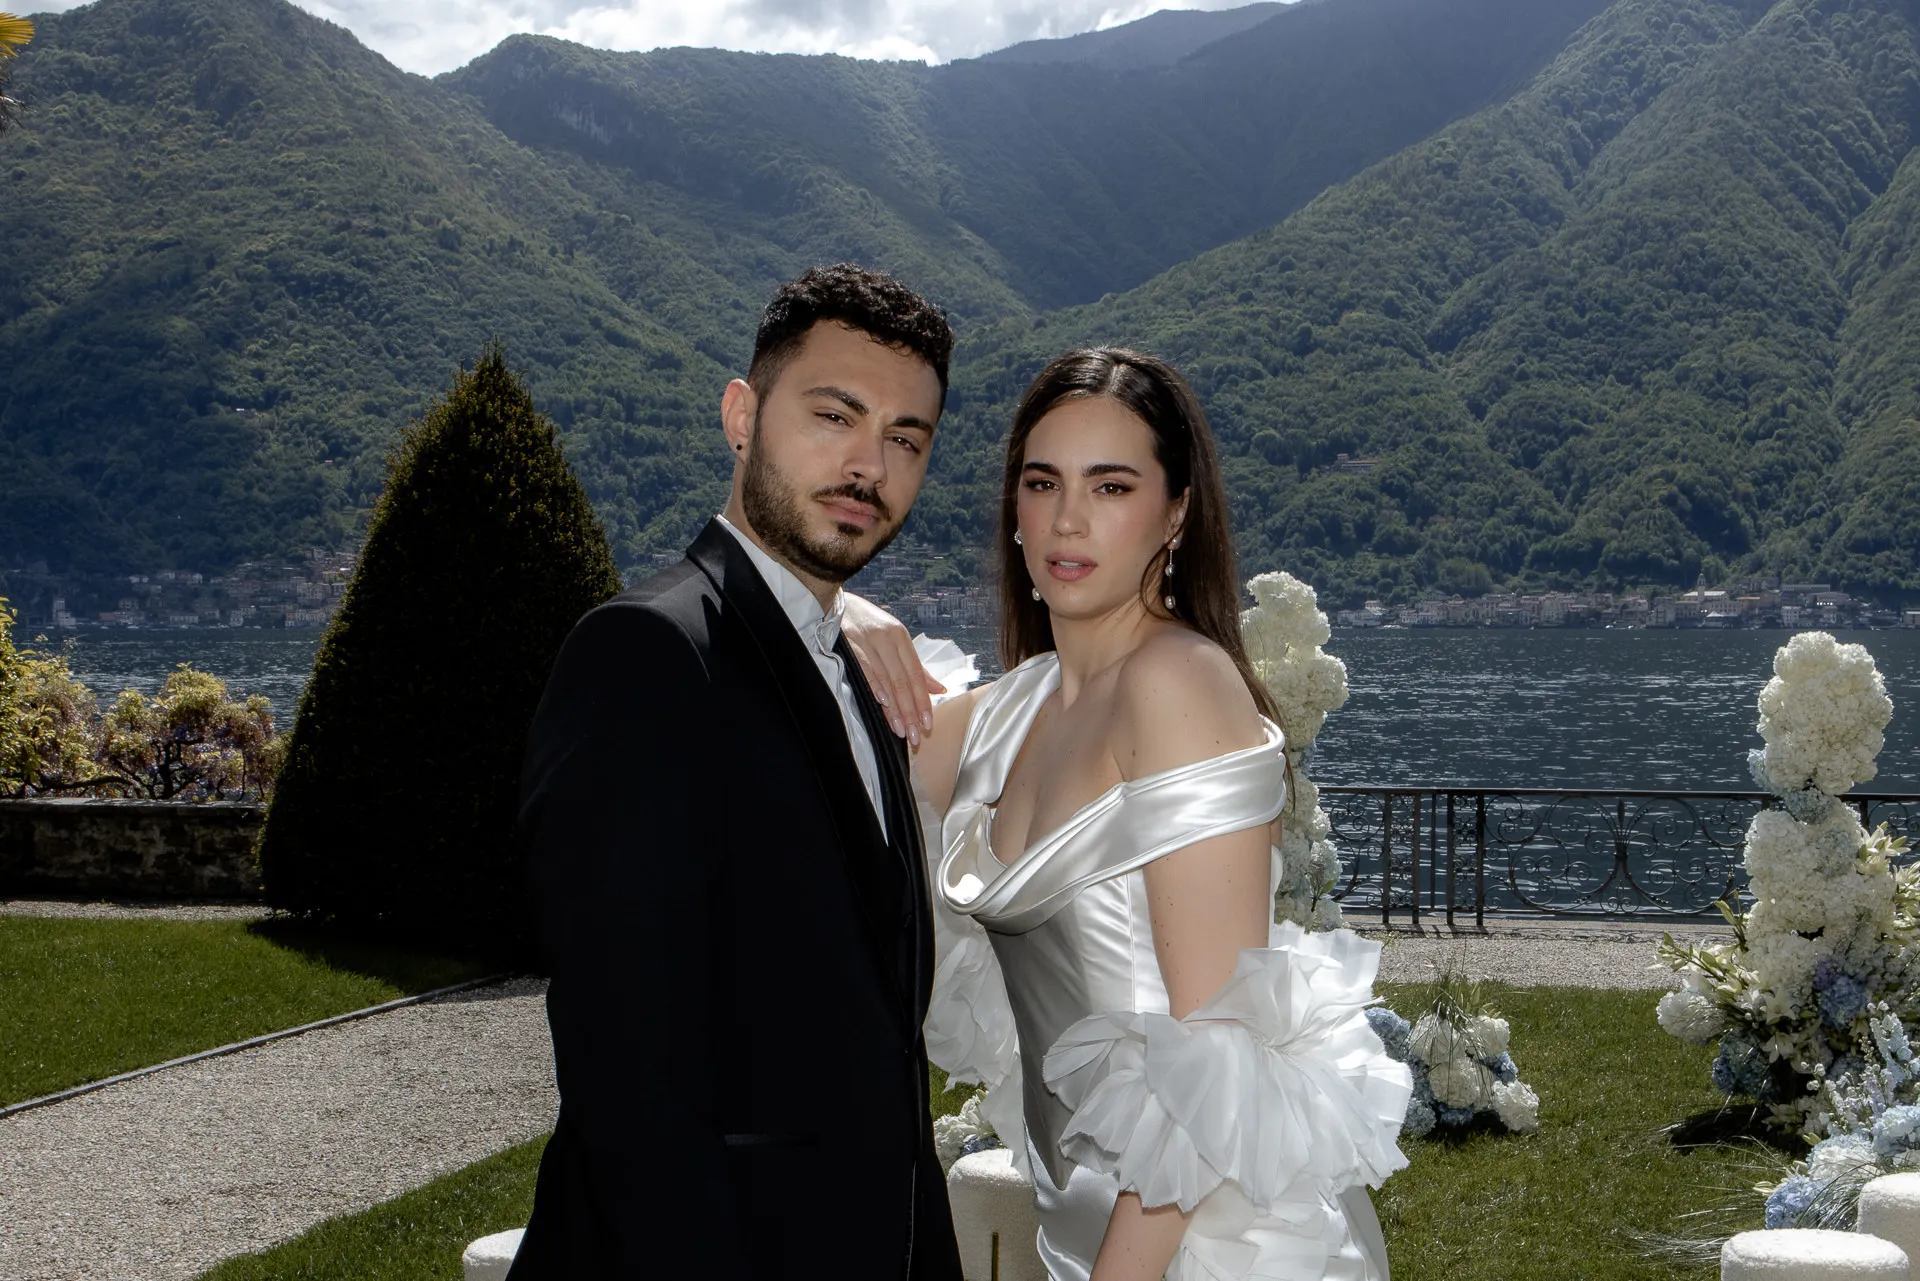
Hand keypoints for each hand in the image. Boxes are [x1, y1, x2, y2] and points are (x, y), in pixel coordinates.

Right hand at [842, 593, 943, 744]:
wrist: (836, 603)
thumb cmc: (868, 625)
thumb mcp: (894, 640)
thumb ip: (914, 666)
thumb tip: (938, 689)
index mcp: (901, 637)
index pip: (916, 674)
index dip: (923, 700)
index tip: (928, 723)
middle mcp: (887, 638)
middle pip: (903, 680)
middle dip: (910, 711)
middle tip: (915, 735)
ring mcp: (868, 641)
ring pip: (886, 679)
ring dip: (893, 707)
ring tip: (900, 729)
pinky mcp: (849, 644)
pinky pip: (865, 669)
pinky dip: (874, 686)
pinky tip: (881, 702)